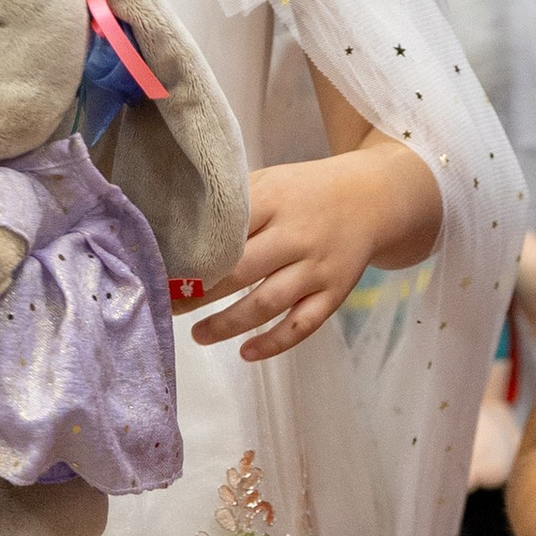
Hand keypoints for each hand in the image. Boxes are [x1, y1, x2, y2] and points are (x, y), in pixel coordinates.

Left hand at [188, 148, 412, 362]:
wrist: (374, 198)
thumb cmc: (306, 193)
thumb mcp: (271, 182)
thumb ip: (234, 205)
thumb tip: (176, 229)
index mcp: (274, 200)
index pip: (225, 231)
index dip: (191, 254)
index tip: (161, 269)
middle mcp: (297, 235)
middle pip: (240, 270)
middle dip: (199, 292)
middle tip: (169, 305)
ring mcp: (317, 267)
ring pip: (268, 302)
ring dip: (228, 324)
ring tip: (198, 335)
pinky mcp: (334, 293)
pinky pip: (302, 324)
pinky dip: (273, 343)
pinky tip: (246, 353)